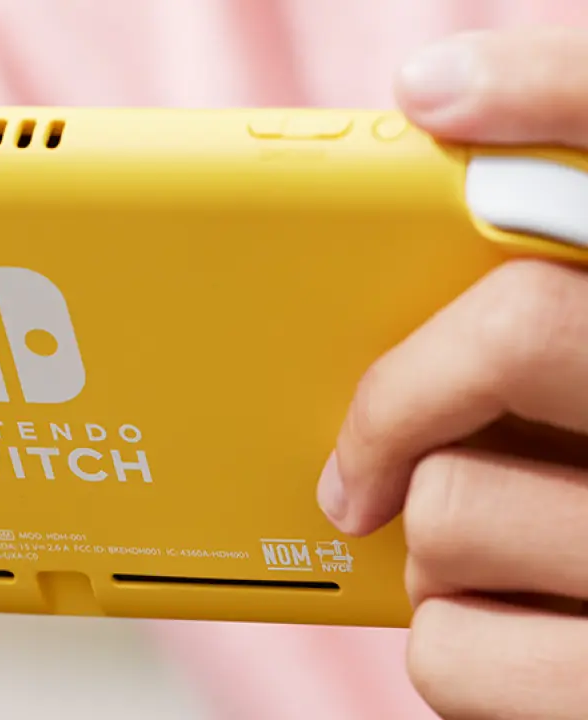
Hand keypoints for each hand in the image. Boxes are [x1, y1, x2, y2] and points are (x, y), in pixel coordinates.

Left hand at [322, 27, 587, 719]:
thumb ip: (558, 286)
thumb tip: (440, 100)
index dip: (553, 91)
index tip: (434, 90)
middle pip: (522, 335)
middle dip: (404, 400)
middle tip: (359, 464)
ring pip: (453, 506)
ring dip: (432, 545)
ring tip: (494, 565)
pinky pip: (451, 650)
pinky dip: (451, 649)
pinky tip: (517, 642)